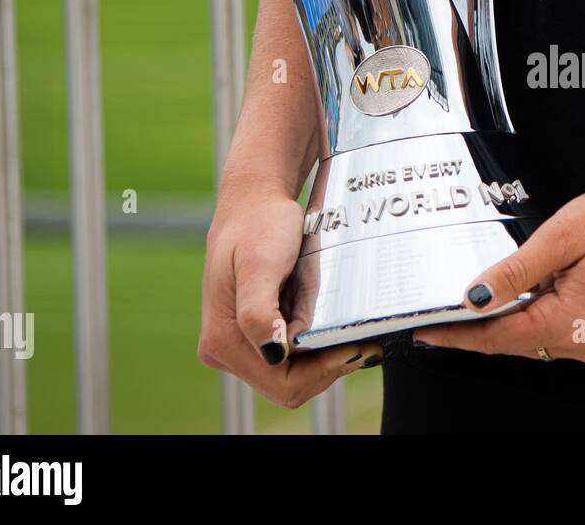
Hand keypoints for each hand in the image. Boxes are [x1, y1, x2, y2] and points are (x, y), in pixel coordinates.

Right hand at [197, 174, 382, 407]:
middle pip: (288, 385)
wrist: (256, 200)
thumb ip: (258, 311)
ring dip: (324, 357)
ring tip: (350, 331)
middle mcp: (225, 349)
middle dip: (326, 367)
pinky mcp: (255, 334)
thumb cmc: (258, 224)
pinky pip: (293, 358)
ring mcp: (240, 344)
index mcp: (222, 341)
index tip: (355, 348)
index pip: (281, 383)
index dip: (321, 372)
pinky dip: (317, 348)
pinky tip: (335, 328)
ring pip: (293, 375)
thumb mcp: (260, 262)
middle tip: (362, 341)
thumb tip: (271, 351)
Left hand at [413, 168, 584, 362]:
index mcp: (573, 323)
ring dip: (520, 318)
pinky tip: (541, 290)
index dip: (461, 337)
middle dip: (487, 327)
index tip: (429, 334)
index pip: (501, 340)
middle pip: (521, 343)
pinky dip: (546, 316)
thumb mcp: (560, 238)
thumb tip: (475, 299)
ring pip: (544, 338)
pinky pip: (568, 331)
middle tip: (450, 311)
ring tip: (503, 288)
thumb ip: (514, 273)